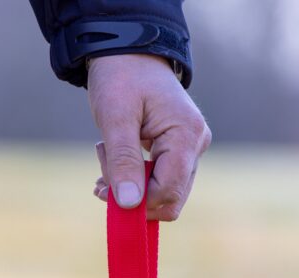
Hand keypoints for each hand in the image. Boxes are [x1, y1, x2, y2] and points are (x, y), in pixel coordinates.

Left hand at [88, 54, 210, 220]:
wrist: (128, 51)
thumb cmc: (120, 77)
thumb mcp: (115, 118)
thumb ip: (123, 162)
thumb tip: (129, 205)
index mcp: (186, 134)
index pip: (167, 190)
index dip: (136, 201)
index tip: (103, 190)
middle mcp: (196, 145)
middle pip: (171, 199)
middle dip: (134, 197)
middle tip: (102, 179)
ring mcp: (192, 149)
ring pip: (165, 194)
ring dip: (132, 189)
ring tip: (106, 161)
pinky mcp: (181, 152)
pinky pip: (162, 182)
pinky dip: (136, 182)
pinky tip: (114, 168)